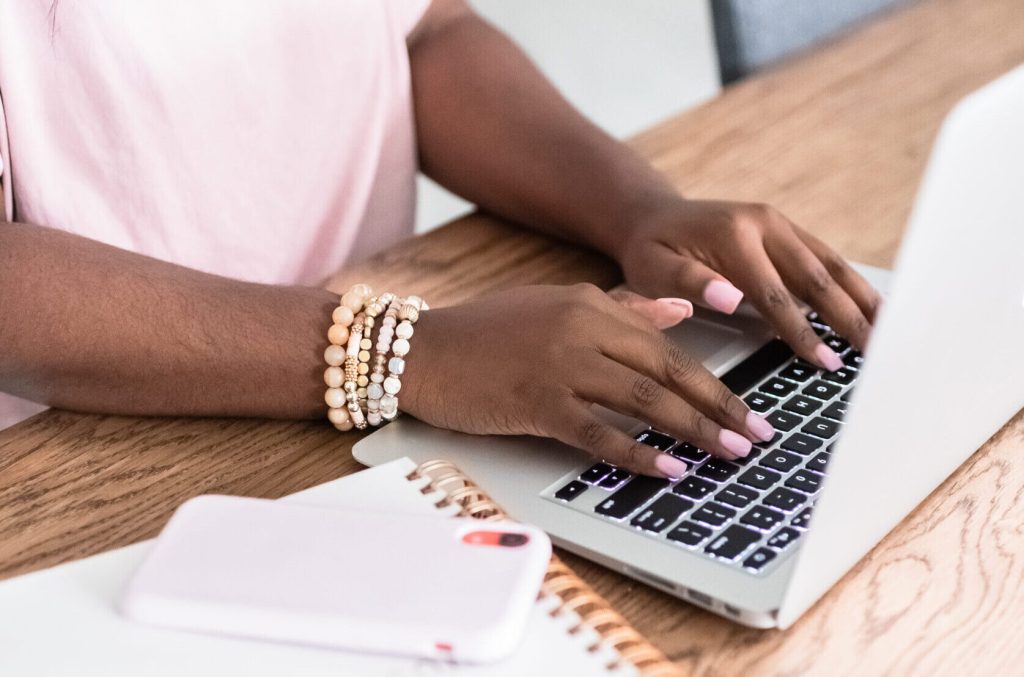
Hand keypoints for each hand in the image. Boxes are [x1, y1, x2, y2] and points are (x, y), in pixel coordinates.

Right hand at [400, 284, 776, 477]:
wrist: (425, 351)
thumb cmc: (488, 331)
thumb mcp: (558, 304)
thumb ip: (623, 306)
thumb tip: (682, 310)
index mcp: (592, 304)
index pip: (668, 347)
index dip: (713, 381)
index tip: (747, 408)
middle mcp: (582, 330)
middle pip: (667, 372)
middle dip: (719, 407)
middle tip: (756, 436)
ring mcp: (560, 366)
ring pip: (642, 401)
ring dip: (692, 431)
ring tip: (727, 454)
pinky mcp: (536, 402)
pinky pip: (598, 432)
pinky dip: (637, 452)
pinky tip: (668, 469)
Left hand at [617, 198, 881, 369]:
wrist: (652, 216)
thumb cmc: (649, 251)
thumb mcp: (651, 269)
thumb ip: (687, 284)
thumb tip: (729, 299)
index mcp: (735, 236)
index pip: (776, 294)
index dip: (803, 331)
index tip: (825, 362)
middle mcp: (765, 224)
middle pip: (817, 276)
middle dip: (848, 317)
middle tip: (875, 353)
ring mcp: (780, 224)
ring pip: (831, 264)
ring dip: (861, 298)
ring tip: (889, 331)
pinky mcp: (786, 230)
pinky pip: (825, 258)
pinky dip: (851, 284)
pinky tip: (871, 307)